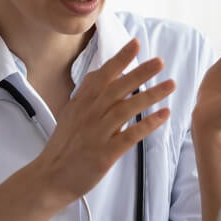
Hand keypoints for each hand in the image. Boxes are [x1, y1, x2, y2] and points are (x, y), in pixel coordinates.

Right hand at [30, 39, 174, 201]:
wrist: (50, 176)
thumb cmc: (64, 146)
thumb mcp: (71, 113)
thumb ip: (87, 93)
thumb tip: (100, 72)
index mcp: (82, 103)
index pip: (103, 75)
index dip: (120, 59)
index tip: (135, 43)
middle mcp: (90, 114)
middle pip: (117, 88)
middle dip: (140, 72)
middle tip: (159, 61)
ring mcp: (97, 133)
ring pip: (126, 108)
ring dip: (150, 95)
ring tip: (170, 84)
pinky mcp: (105, 153)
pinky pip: (130, 135)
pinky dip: (148, 124)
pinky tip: (163, 115)